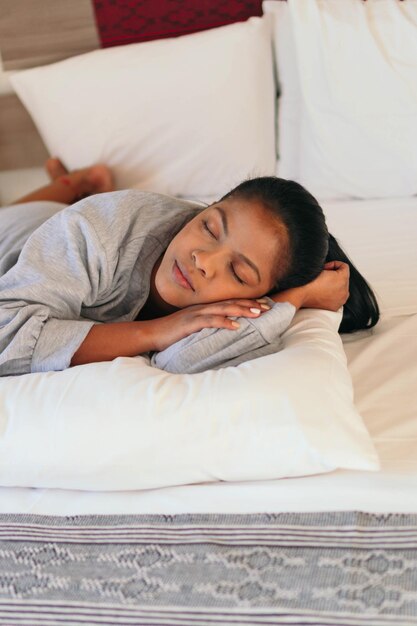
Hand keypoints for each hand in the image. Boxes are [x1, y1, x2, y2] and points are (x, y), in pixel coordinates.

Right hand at [149, 298, 269, 351]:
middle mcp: (203, 308)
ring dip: (241, 310)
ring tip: (257, 314)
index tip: (264, 305)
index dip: (247, 303)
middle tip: (268, 307)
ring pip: (223, 309)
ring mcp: (196, 314)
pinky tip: (236, 325)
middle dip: (250, 304)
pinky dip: (224, 322)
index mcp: (204, 308)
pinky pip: (210, 321)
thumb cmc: (173, 333)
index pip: (229, 303)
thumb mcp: (193, 327)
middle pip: (230, 303)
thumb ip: (207, 326)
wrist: (152, 333)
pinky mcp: (190, 323)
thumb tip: (224, 330)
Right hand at [270, 261, 349, 311]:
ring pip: (341, 288)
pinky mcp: (335, 307)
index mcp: (343, 279)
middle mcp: (345, 291)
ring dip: (334, 285)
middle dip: (334, 275)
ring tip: (322, 285)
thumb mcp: (320, 267)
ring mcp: (340, 300)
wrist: (299, 294)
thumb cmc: (307, 281)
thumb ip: (332, 266)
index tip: (324, 269)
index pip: (343, 267)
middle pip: (344, 278)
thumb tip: (333, 269)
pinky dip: (332, 295)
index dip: (332, 265)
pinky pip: (337, 297)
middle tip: (322, 276)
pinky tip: (322, 292)